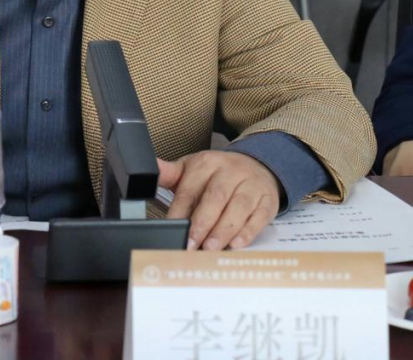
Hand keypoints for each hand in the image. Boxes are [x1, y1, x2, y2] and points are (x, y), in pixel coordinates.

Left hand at [158, 150, 279, 250]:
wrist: (257, 164)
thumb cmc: (218, 174)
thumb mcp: (191, 168)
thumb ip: (168, 174)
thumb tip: (145, 171)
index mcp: (206, 164)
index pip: (190, 190)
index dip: (179, 212)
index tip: (171, 229)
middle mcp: (230, 172)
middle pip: (215, 198)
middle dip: (202, 224)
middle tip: (191, 245)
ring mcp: (251, 185)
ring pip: (238, 207)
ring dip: (224, 230)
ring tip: (211, 248)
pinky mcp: (267, 199)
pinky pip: (260, 216)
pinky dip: (248, 232)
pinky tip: (236, 244)